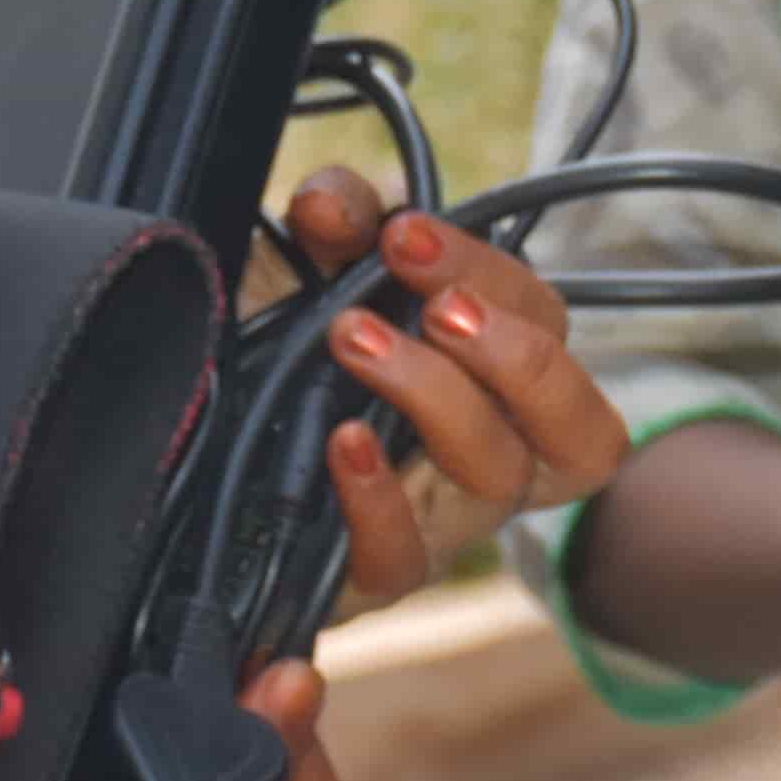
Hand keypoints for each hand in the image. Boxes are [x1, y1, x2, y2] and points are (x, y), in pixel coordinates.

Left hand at [276, 171, 636, 613]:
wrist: (198, 436)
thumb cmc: (279, 347)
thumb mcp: (308, 259)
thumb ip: (338, 212)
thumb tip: (337, 207)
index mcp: (495, 372)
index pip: (544, 321)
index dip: (487, 270)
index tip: (403, 233)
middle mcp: (491, 452)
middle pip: (582, 431)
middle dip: (520, 357)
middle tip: (438, 309)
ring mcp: (442, 522)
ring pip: (497, 477)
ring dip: (436, 394)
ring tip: (354, 340)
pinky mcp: (374, 573)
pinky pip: (403, 557)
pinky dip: (377, 496)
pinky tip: (340, 440)